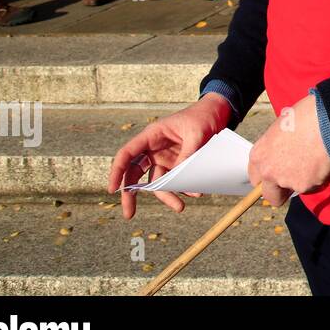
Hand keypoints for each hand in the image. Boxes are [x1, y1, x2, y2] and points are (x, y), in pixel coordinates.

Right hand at [108, 94, 231, 217]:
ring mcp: (164, 158)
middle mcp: (153, 149)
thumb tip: (178, 178)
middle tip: (129, 215)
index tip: (113, 189)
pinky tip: (194, 192)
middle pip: (134, 174)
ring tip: (180, 207)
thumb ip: (187, 154)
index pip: (126, 154)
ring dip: (166, 196)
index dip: (117, 172)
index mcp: (151, 136)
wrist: (217, 114)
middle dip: (130, 195)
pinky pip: (173, 181)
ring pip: (156, 182)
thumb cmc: (202, 117)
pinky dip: (181, 189)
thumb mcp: (197, 133)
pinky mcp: (176, 165)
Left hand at [247, 94, 329, 207]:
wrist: (327, 119)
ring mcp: (286, 180)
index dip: (268, 178)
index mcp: (259, 154)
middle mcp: (269, 171)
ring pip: (295, 188)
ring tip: (315, 159)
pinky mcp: (305, 185)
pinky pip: (312, 186)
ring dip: (304, 179)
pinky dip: (319, 177)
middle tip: (297, 176)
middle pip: (271, 195)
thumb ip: (278, 146)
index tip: (278, 173)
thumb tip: (287, 150)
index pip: (255, 178)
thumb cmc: (307, 115)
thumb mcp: (283, 127)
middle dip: (282, 191)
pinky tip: (323, 160)